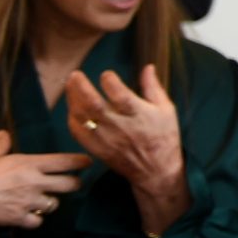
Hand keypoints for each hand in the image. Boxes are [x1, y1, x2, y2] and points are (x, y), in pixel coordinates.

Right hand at [0, 131, 90, 232]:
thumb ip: (1, 145)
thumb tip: (2, 134)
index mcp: (30, 163)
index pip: (66, 161)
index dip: (81, 162)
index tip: (88, 162)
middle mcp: (34, 182)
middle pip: (70, 185)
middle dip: (74, 184)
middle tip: (71, 184)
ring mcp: (28, 201)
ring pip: (55, 204)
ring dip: (51, 203)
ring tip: (44, 200)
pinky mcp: (18, 218)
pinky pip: (38, 221)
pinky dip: (35, 219)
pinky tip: (29, 215)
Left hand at [65, 66, 188, 234]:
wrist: (156, 170)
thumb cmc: (164, 137)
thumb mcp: (167, 110)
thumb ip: (153, 88)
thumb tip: (148, 67)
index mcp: (140, 115)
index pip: (120, 96)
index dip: (110, 82)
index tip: (106, 74)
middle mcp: (120, 126)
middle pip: (94, 106)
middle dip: (81, 88)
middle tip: (75, 75)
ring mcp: (106, 139)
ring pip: (82, 117)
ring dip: (73, 100)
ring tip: (70, 85)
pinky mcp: (97, 149)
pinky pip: (78, 132)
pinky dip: (72, 118)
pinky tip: (72, 107)